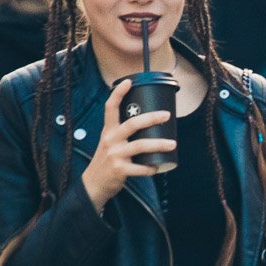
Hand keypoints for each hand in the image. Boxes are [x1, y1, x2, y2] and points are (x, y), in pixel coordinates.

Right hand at [80, 79, 175, 211]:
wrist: (93, 183)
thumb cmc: (106, 160)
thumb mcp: (109, 142)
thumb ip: (122, 132)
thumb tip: (147, 121)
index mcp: (108, 131)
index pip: (110, 108)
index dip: (118, 93)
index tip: (128, 81)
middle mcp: (110, 140)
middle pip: (132, 124)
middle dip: (151, 118)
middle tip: (167, 115)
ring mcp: (115, 155)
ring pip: (141, 145)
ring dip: (159, 144)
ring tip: (172, 144)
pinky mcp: (119, 170)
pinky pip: (140, 168)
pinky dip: (150, 168)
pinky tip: (157, 167)